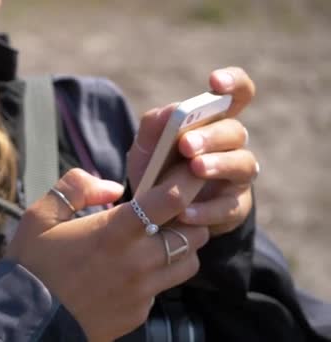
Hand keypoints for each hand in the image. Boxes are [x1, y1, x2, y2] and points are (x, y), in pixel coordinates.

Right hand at [7, 169, 208, 341]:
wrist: (29, 321)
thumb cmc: (33, 265)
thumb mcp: (40, 216)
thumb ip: (75, 188)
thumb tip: (112, 187)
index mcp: (115, 232)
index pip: (171, 200)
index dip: (187, 181)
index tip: (189, 172)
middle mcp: (138, 261)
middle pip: (194, 233)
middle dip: (190, 217)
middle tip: (172, 211)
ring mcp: (142, 291)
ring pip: (188, 263)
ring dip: (181, 248)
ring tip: (157, 241)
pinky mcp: (139, 313)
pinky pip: (161, 289)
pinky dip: (156, 276)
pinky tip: (131, 273)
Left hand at [127, 67, 257, 235]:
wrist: (154, 214)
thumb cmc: (156, 171)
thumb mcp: (145, 149)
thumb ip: (153, 127)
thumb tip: (171, 110)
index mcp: (213, 123)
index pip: (237, 94)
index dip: (233, 83)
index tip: (214, 82)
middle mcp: (232, 146)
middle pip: (235, 132)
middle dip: (211, 135)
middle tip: (187, 144)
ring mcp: (237, 177)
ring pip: (244, 164)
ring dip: (219, 165)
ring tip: (195, 169)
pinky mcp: (234, 208)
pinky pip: (229, 207)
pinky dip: (207, 209)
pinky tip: (185, 212)